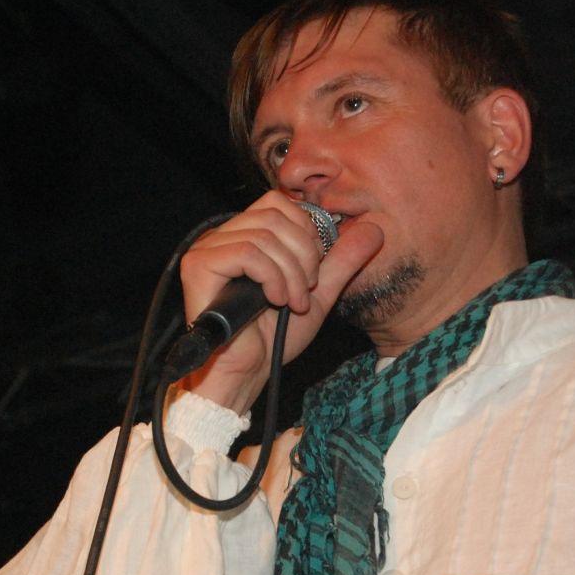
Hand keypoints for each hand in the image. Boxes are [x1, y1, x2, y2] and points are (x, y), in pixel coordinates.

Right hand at [179, 190, 382, 412]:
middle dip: (303, 253)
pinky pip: (247, 252)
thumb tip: (375, 229)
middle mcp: (222, 236)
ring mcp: (207, 248)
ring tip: (292, 303)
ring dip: (291, 272)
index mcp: (245, 235)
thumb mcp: (319, 293)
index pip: (278, 203)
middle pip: (274, 215)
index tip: (314, 270)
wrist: (249, 371)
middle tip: (306, 289)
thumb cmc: (274, 337)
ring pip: (263, 234)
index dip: (306, 231)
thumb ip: (342, 260)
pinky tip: (274, 301)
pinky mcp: (198, 265)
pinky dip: (271, 277)